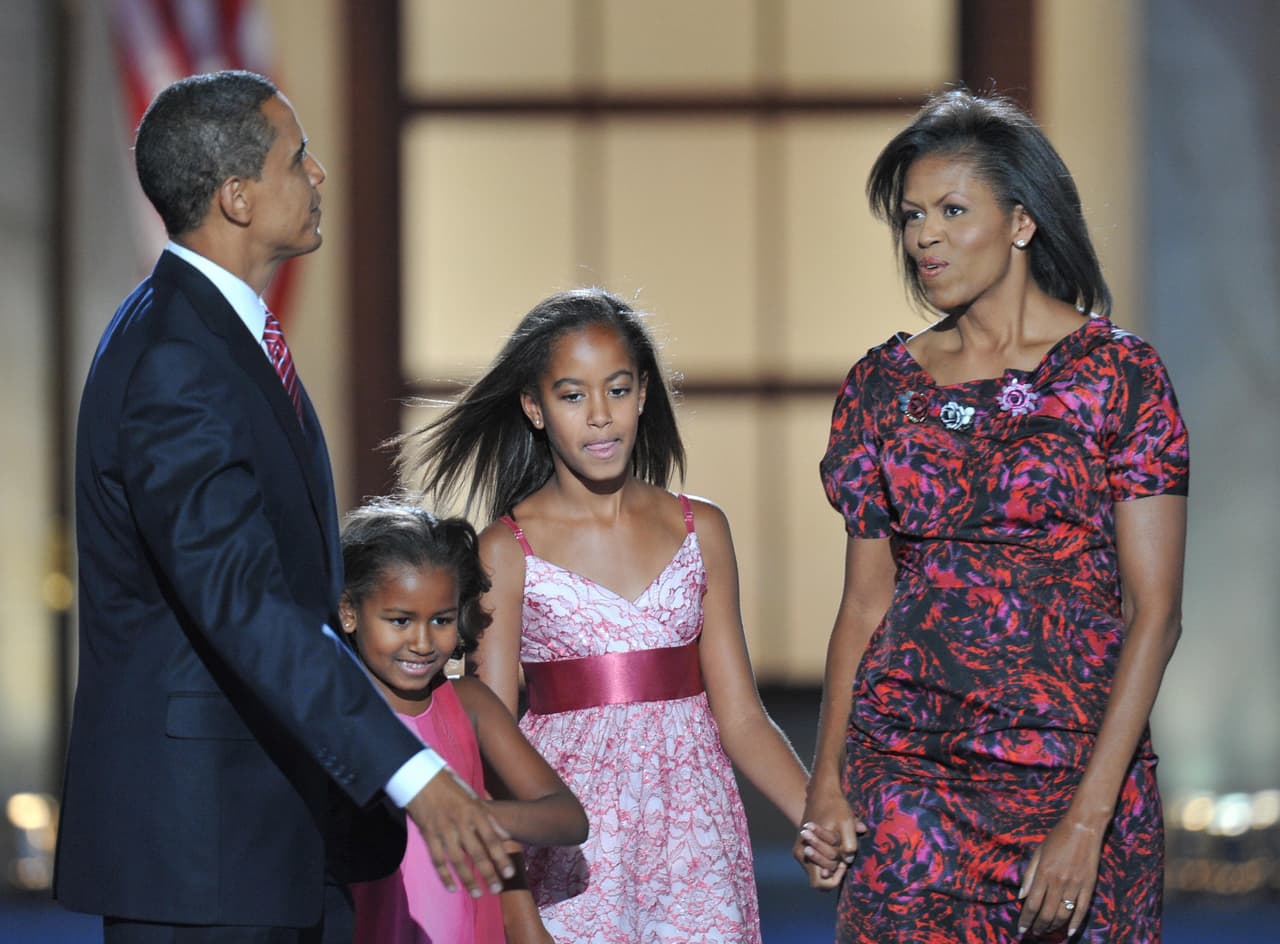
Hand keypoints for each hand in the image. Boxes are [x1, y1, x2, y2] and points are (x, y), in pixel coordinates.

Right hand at [404, 769, 515, 897]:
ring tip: (478, 894)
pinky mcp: (428, 835)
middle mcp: (461, 822)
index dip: (501, 857)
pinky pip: (437, 859)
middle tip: (497, 890)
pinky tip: (452, 888)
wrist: (420, 777)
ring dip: (468, 879)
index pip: (491, 839)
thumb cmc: (450, 787)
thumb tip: (507, 836)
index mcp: (474, 812)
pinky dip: (444, 875)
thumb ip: (490, 818)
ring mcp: (444, 830)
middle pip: (477, 853)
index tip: (509, 873)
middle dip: (488, 873)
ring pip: (458, 860)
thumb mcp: (473, 798)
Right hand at [793, 781, 865, 890]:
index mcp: (807, 851)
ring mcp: (802, 852)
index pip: (820, 883)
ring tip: (841, 851)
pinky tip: (837, 848)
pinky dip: (829, 859)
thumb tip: (847, 860)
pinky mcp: (805, 849)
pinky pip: (819, 863)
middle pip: (820, 879)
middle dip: (834, 871)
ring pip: (820, 871)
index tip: (843, 864)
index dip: (835, 878)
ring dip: (832, 865)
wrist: (821, 793)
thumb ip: (849, 843)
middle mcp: (801, 855)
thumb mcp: (846, 821)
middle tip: (844, 858)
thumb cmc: (835, 806)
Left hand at [1017, 814, 1104, 937]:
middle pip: (1046, 913)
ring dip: (1053, 926)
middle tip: (1033, 933)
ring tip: (1046, 931)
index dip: (1025, 919)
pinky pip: (1082, 910)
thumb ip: (1029, 874)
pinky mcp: (1089, 886)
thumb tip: (1021, 896)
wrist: (1083, 828)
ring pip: (1062, 914)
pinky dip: (1075, 924)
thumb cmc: (1057, 837)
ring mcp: (1075, 885)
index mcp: (1043, 873)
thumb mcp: (1038, 852)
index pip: (1032, 904)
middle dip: (1038, 926)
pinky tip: (1068, 933)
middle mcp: (1058, 882)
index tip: (1021, 929)